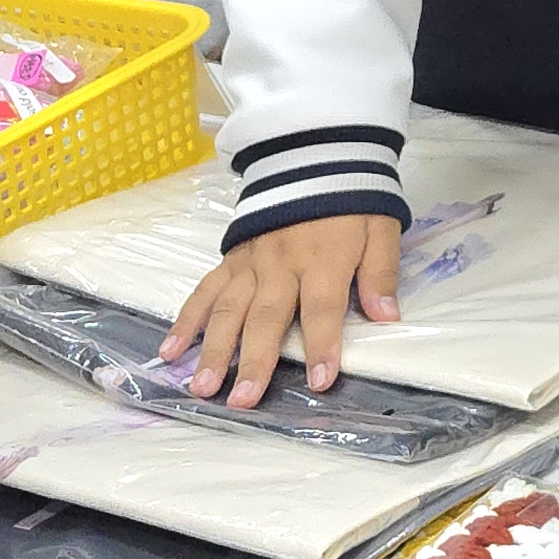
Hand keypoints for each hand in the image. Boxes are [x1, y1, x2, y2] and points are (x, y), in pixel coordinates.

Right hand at [165, 216, 400, 405]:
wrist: (316, 158)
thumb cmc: (352, 202)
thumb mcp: (381, 230)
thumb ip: (380, 273)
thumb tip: (386, 316)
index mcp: (324, 259)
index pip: (323, 308)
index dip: (322, 344)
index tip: (319, 380)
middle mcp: (282, 265)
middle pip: (267, 317)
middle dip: (256, 360)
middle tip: (244, 399)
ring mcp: (251, 263)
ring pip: (229, 310)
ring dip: (215, 350)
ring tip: (203, 387)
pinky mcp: (231, 260)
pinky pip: (204, 291)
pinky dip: (186, 320)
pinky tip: (172, 350)